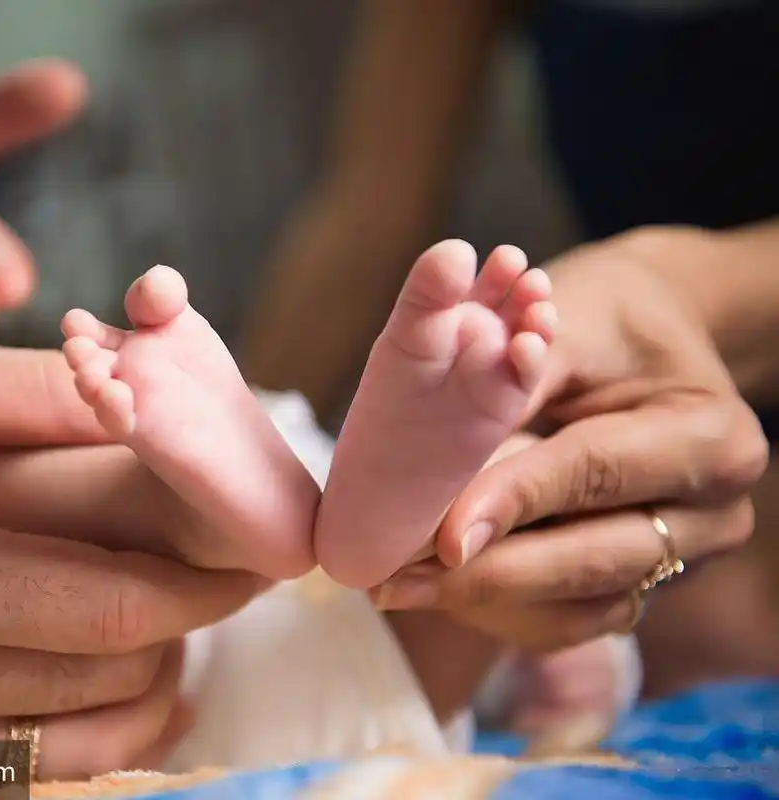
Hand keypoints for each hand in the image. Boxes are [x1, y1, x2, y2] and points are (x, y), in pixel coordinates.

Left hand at [376, 228, 767, 650]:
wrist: (645, 345)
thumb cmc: (605, 325)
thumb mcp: (567, 327)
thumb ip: (511, 383)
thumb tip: (433, 455)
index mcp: (712, 438)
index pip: (595, 475)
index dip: (515, 505)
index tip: (442, 536)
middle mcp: (713, 515)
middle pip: (593, 561)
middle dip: (489, 571)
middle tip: (398, 578)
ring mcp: (681, 562)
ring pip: (578, 609)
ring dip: (484, 601)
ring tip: (400, 586)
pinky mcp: (637, 587)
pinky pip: (566, 622)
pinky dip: (498, 610)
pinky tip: (433, 590)